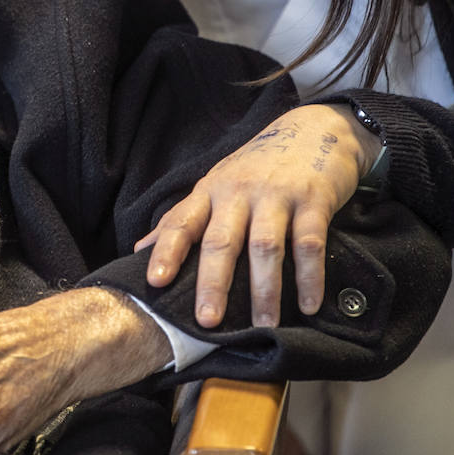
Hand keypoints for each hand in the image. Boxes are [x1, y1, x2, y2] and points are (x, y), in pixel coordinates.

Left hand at [134, 104, 380, 328]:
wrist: (314, 129)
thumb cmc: (258, 167)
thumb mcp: (215, 185)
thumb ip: (181, 219)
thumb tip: (139, 250)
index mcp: (210, 191)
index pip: (181, 222)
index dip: (166, 252)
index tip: (154, 283)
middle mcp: (238, 192)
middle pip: (222, 240)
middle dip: (213, 283)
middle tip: (207, 322)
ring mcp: (276, 194)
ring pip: (265, 246)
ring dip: (264, 289)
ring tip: (263, 325)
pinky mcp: (312, 199)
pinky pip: (308, 242)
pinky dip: (309, 276)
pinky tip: (309, 305)